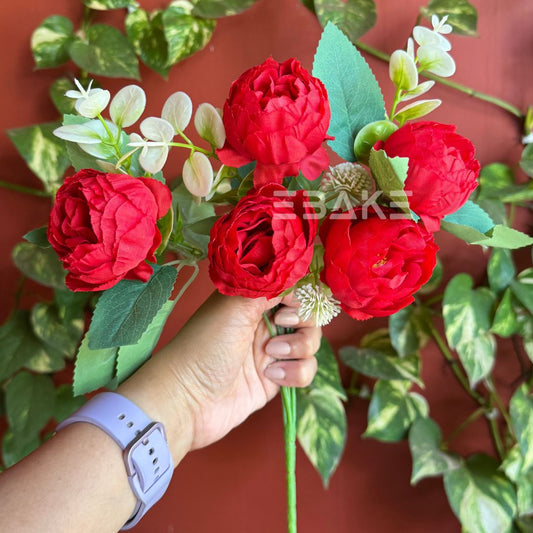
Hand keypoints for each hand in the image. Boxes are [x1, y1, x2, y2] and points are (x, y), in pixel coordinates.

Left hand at [153, 292, 320, 450]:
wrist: (190, 399)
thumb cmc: (204, 347)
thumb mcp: (234, 306)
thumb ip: (268, 286)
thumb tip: (294, 273)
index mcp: (253, 299)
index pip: (292, 287)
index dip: (299, 293)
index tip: (288, 303)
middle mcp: (265, 320)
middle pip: (308, 313)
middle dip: (303, 320)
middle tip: (280, 324)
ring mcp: (274, 349)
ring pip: (311, 341)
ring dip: (299, 347)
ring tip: (271, 355)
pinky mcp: (278, 376)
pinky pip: (306, 369)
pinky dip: (296, 372)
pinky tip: (270, 376)